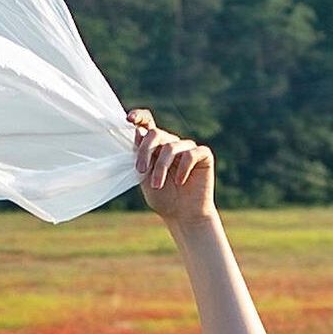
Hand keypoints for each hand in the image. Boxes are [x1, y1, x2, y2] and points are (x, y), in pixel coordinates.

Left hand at [129, 109, 219, 230]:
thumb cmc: (164, 199)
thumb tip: (138, 131)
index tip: (129, 119)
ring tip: (157, 185)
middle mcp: (172, 144)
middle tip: (141, 170)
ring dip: (160, 167)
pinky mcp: (203, 155)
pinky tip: (181, 182)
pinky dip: (183, 168)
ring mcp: (188, 148)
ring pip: (171, 147)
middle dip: (145, 151)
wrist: (183, 216)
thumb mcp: (144, 178)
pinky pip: (190, 154)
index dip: (139, 117)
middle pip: (156, 133)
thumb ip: (140, 156)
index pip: (148, 124)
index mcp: (156, 147)